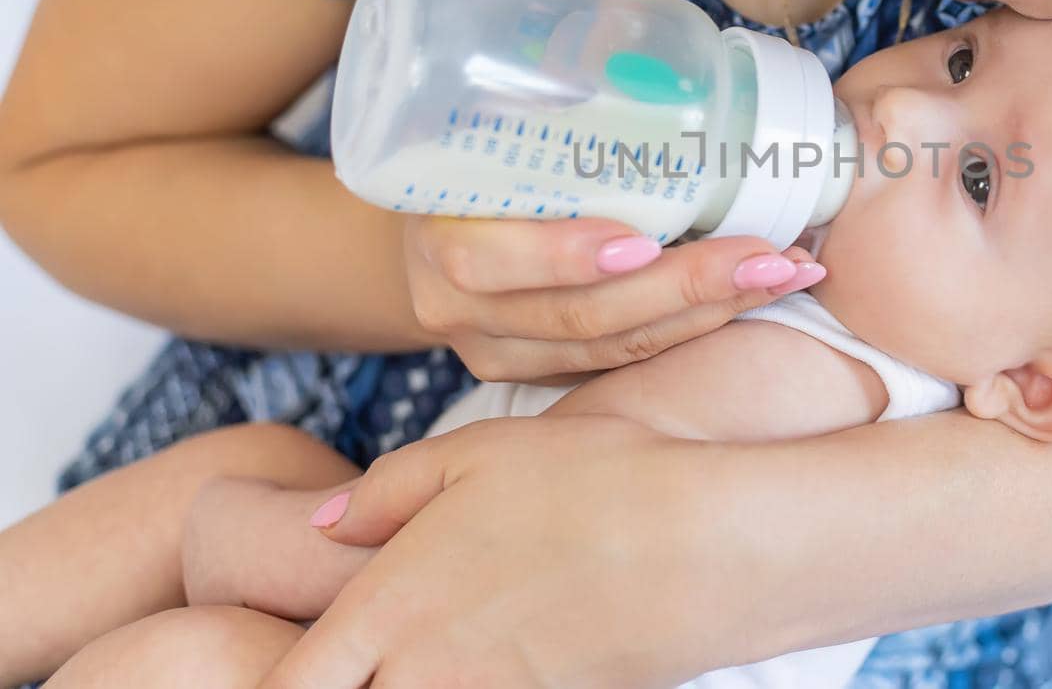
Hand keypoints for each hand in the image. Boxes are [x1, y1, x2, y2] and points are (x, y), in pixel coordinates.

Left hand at [259, 416, 742, 688]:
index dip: (274, 684)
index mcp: (390, 605)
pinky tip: (498, 658)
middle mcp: (423, 673)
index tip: (297, 663)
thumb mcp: (480, 454)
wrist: (710, 544)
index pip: (287, 687)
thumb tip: (323, 525)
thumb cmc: (595, 482)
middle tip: (363, 660)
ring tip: (431, 654)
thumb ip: (386, 492)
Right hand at [402, 0, 826, 380]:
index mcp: (434, 230)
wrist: (423, 232)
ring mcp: (496, 349)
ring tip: (785, 274)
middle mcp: (456, 305)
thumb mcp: (496, 101)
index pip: (489, 258)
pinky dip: (688, 332)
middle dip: (681, 290)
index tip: (640, 241)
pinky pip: (619, 363)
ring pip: (610, 348)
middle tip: (766, 258)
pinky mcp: (534, 374)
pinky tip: (753, 299)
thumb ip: (565, 49)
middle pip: (576, 316)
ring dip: (706, 314)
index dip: (562, 255)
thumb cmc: (468, 152)